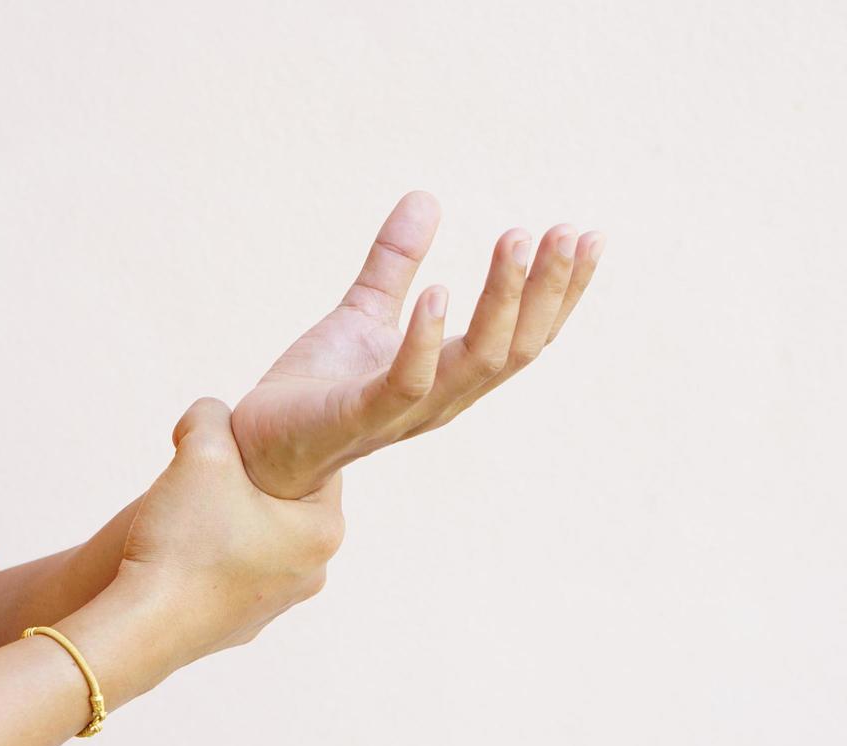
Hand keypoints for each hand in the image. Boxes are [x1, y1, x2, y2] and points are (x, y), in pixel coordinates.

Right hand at [116, 396, 344, 671]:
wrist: (144, 626)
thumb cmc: (184, 540)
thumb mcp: (200, 451)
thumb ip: (210, 416)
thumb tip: (210, 415)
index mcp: (323, 531)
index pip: (315, 465)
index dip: (271, 444)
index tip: (235, 444)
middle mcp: (312, 572)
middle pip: (283, 501)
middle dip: (244, 481)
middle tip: (206, 474)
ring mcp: (277, 604)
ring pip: (255, 537)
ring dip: (225, 518)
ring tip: (187, 514)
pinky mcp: (241, 625)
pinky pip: (231, 572)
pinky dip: (208, 556)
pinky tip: (178, 552)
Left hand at [230, 190, 605, 498]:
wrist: (258, 447)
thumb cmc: (316, 389)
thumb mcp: (361, 313)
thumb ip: (394, 263)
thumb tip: (425, 197)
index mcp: (452, 374)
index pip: (525, 334)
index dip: (560, 290)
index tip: (588, 236)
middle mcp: (443, 397)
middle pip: (517, 347)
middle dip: (547, 289)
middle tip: (567, 232)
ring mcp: (405, 411)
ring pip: (477, 361)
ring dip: (502, 300)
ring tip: (517, 241)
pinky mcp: (359, 417)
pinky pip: (406, 382)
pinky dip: (426, 338)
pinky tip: (438, 292)